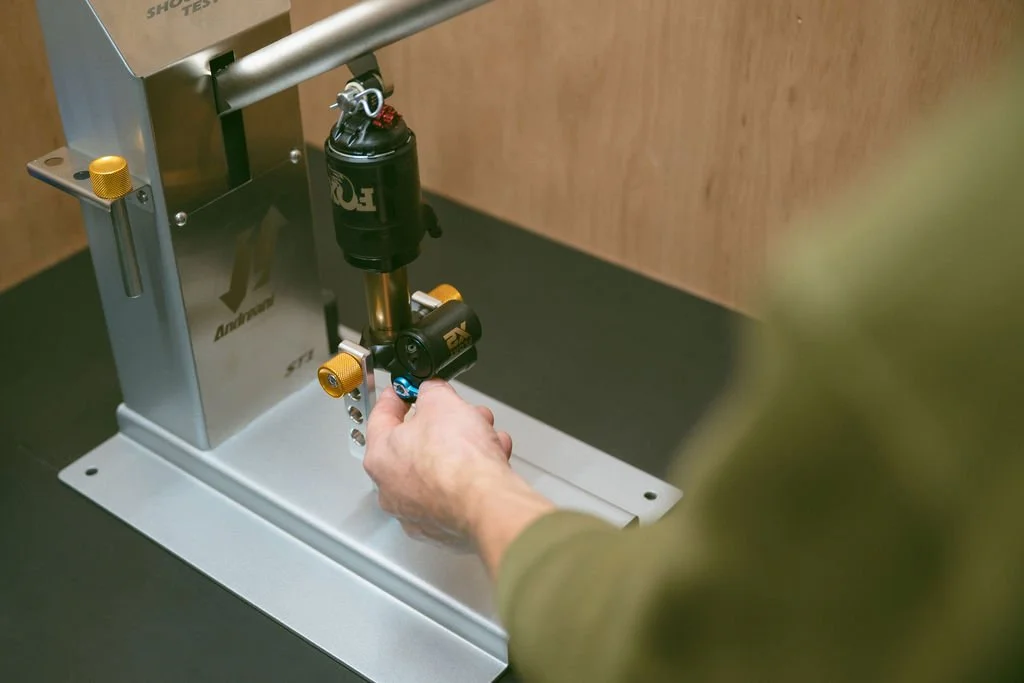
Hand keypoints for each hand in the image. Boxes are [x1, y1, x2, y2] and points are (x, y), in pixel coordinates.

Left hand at [364, 380, 521, 546]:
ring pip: (439, 469)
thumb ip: (432, 392)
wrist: (487, 503)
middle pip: (415, 444)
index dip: (396, 397)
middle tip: (459, 413)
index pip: (380, 418)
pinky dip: (472, 476)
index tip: (403, 391)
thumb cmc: (458, 461)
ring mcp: (418, 512)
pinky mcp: (444, 527)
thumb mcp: (442, 402)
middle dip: (442, 424)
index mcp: (381, 457)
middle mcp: (393, 489)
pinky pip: (456, 492)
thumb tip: (432, 392)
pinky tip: (492, 462)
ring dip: (463, 449)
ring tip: (485, 437)